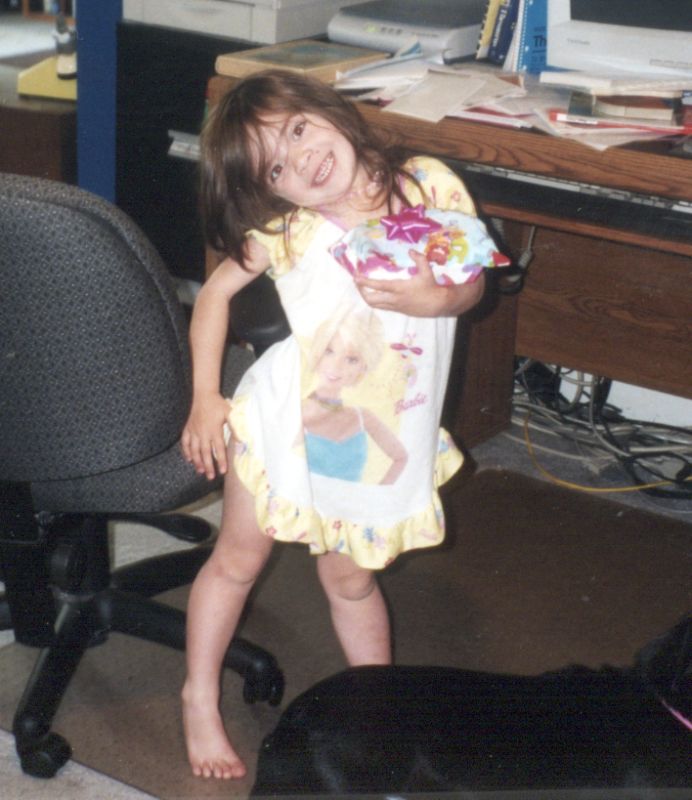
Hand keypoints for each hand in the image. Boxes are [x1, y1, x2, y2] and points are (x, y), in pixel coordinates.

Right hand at [181, 393, 231, 479]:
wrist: (203, 395)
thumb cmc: (218, 404)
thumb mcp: (230, 413)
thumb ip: (236, 426)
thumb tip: (243, 438)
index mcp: (214, 430)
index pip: (218, 449)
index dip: (220, 460)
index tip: (223, 471)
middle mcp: (203, 433)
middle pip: (205, 453)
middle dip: (208, 466)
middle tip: (210, 477)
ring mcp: (194, 431)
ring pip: (194, 450)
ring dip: (197, 461)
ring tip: (200, 471)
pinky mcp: (188, 429)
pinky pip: (185, 443)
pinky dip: (186, 452)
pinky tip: (189, 459)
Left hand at [354, 249, 484, 316]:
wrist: (438, 305)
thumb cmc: (431, 287)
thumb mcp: (427, 271)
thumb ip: (419, 259)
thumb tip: (410, 251)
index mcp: (399, 289)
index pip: (378, 286)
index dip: (365, 282)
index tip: (356, 277)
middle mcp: (394, 299)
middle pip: (371, 300)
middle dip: (361, 291)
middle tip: (358, 282)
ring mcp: (395, 307)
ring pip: (375, 305)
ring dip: (367, 297)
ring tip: (363, 288)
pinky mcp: (398, 311)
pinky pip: (382, 307)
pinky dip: (375, 301)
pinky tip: (375, 294)